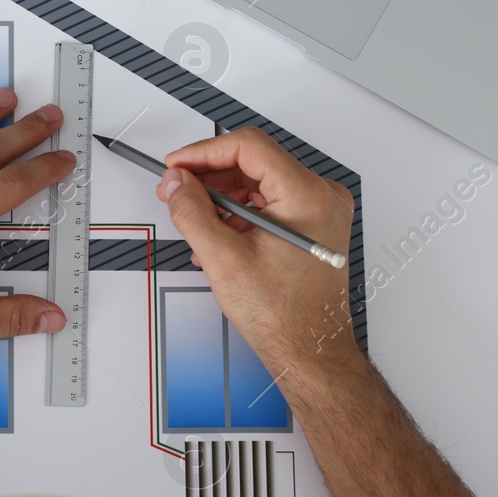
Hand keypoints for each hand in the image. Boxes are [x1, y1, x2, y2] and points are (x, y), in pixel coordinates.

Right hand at [157, 128, 360, 374]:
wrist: (310, 349)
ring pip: (259, 182)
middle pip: (254, 162)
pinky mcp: (312, 225)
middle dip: (210, 175)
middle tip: (177, 189)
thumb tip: (176, 183)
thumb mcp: (224, 259)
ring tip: (193, 217)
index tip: (177, 165)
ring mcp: (319, 210)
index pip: (248, 147)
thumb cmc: (284, 314)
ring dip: (222, 196)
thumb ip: (193, 213)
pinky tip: (215, 233)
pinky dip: (239, 213)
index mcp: (307, 195)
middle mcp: (320, 196)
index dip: (204, 152)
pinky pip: (270, 203)